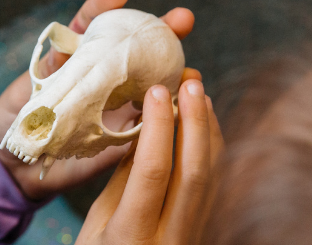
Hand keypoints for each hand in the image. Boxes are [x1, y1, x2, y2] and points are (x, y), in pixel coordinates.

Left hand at [0, 0, 195, 199]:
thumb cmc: (15, 119)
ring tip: (192, 72)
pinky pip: (150, 126)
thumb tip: (66, 44)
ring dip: (177, 77)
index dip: (106, 5)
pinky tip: (184, 110)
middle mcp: (103, 76)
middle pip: (139, 49)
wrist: (14, 163)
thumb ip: (50, 69)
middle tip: (183, 20)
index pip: (94, 23)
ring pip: (154, 85)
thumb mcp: (26, 88)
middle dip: (164, 32)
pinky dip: (169, 117)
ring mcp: (116, 105)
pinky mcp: (120, 138)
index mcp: (77, 56)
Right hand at [77, 79, 224, 243]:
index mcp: (131, 237)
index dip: (158, 127)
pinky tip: (205, 127)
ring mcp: (192, 239)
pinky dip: (212, 153)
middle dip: (194, 121)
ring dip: (208, 132)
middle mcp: (169, 239)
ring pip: (212, 178)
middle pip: (194, 172)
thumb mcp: (96, 226)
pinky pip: (214, 188)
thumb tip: (142, 130)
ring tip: (199, 94)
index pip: (153, 173)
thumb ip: (122, 181)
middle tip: (189, 82)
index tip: (157, 91)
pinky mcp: (204, 234)